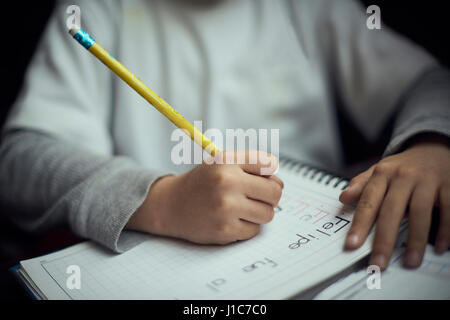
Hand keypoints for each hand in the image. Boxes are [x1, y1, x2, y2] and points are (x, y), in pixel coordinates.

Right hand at [127, 150, 282, 244]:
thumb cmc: (202, 183)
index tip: (261, 178)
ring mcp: (226, 208)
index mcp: (226, 161)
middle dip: (270, 196)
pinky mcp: (224, 231)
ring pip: (268, 214)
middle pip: (275, 192)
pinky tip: (231, 220)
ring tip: (242, 208)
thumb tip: (279, 185)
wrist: (171, 206)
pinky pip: (254, 230)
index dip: (269, 174)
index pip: (268, 164)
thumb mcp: (221, 163)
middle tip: (257, 197)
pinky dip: (247, 227)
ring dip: (259, 213)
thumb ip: (251, 166)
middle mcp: (226, 183)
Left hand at [339, 135, 449, 269]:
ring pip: (420, 211)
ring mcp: (427, 180)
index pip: (368, 201)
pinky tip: (440, 247)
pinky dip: (445, 229)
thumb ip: (361, 185)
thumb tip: (343, 197)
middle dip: (384, 239)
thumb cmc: (403, 167)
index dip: (360, 224)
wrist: (434, 149)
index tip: (352, 244)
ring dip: (415, 239)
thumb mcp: (380, 171)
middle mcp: (403, 176)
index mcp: (383, 173)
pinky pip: (448, 209)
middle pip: (391, 210)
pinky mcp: (449, 185)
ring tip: (409, 261)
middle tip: (378, 262)